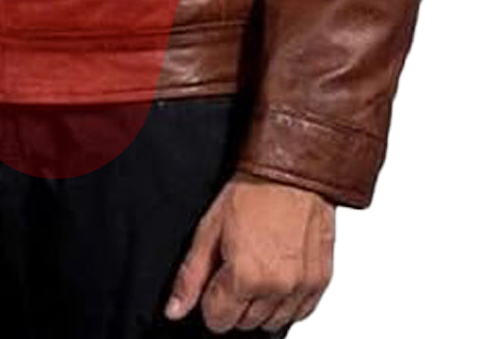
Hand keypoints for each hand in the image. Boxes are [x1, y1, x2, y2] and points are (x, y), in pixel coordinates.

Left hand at [164, 171, 334, 332]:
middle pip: (245, 323)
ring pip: (272, 322)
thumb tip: (174, 310)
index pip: (218, 321)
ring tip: (257, 266)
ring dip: (260, 304)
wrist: (292, 171)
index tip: (214, 282)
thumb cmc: (252, 191)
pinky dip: (286, 301)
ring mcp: (302, 287)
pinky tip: (277, 273)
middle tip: (235, 266)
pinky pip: (300, 312)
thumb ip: (191, 275)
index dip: (211, 301)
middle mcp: (277, 288)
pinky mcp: (322, 281)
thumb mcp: (210, 228)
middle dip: (234, 302)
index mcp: (246, 276)